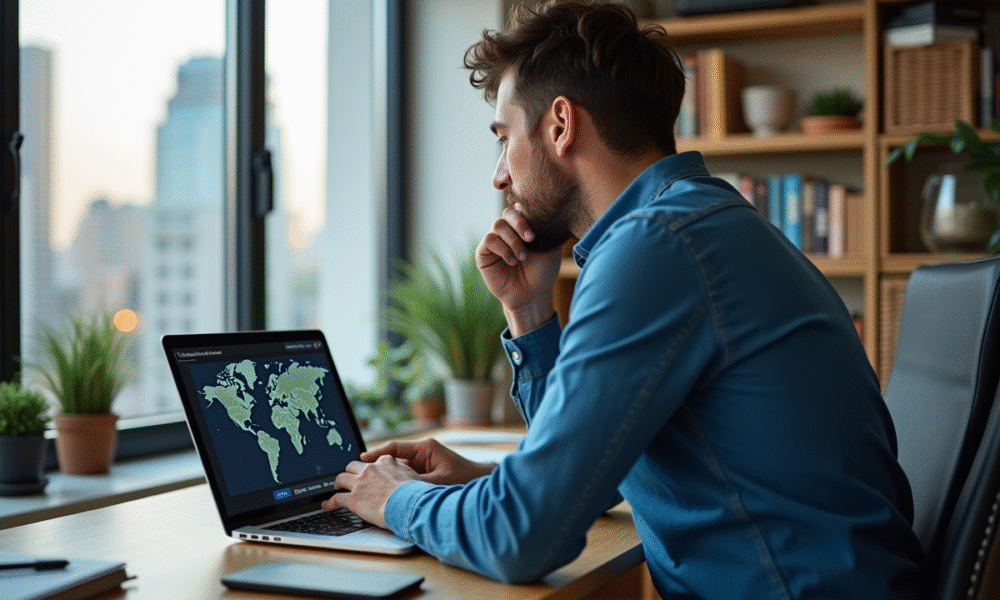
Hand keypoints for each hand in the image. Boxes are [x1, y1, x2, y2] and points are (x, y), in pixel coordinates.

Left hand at [322, 455, 418, 528]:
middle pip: (352, 466)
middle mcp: (371, 469)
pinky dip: (329, 503)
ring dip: (337, 484)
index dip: (368, 468)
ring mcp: (360, 483)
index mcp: (386, 462)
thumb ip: (407, 475)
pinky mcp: (353, 499)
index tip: (367, 472)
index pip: (372, 461)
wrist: (410, 504)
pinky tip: (326, 506)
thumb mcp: (414, 477)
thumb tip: (412, 481)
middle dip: (350, 473)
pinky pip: (336, 499)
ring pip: (341, 478)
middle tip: (349, 480)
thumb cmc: (416, 494)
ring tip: (335, 489)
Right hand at [362, 438, 496, 484]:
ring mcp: (423, 461)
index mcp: (425, 448)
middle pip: (393, 457)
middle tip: (360, 474)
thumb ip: (418, 485)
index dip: (376, 453)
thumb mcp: (439, 483)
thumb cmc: (466, 478)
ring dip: (387, 475)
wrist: (482, 481)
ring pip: (398, 467)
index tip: (362, 459)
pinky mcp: (426, 471)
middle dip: (378, 465)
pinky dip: (397, 481)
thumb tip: (398, 491)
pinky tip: (388, 491)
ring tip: (369, 484)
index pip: (394, 447)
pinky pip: (406, 475)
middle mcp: (422, 452)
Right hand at [477, 203, 561, 335]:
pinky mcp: (484, 252)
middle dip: (520, 224)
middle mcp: (508, 230)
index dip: (528, 212)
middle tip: (531, 239)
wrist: (532, 294)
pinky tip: (512, 261)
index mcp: (523, 225)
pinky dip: (503, 249)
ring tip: (522, 256)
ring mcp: (495, 240)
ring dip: (513, 241)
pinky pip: (490, 240)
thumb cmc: (543, 271)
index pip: (521, 207)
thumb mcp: (551, 246)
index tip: (538, 229)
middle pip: (508, 212)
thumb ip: (547, 226)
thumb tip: (545, 206)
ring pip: (498, 225)